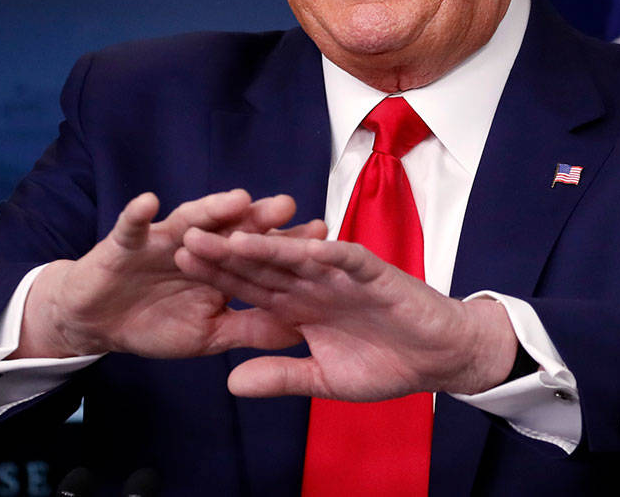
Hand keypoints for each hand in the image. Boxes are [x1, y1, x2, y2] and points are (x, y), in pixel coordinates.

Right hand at [12, 189, 326, 359]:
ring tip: (236, 199)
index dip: (287, 245)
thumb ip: (251, 328)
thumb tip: (302, 331)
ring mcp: (161, 239)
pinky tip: (150, 202)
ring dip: (210, 209)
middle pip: (232, 226)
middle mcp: (197, 244)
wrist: (97, 322)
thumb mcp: (209, 335)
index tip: (323, 237)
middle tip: (287, 206)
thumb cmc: (155, 323)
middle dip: (258, 217)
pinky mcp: (124, 242)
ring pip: (189, 219)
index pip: (259, 250)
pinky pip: (131, 226)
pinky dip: (138, 214)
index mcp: (220, 265)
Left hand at [175, 230, 517, 399]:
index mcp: (300, 306)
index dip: (218, 278)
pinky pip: (347, 258)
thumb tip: (231, 382)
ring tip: (231, 237)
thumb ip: (280, 376)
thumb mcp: (323, 380)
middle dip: (227, 252)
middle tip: (185, 237)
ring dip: (267, 246)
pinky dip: (327, 251)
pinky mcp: (374, 273)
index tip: (180, 267)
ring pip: (298, 255)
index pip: (251, 287)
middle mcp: (315, 283)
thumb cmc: (387, 364)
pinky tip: (303, 243)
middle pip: (264, 264)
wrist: (439, 357)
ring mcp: (342, 276)